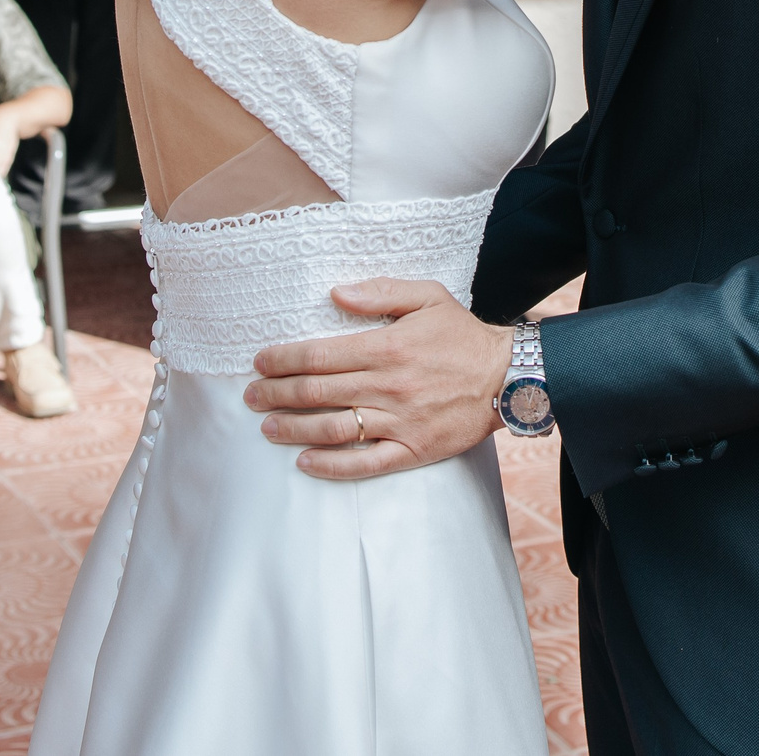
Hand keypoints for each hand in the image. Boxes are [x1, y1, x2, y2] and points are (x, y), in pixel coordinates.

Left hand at [245, 280, 513, 479]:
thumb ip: (380, 292)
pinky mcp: (412, 450)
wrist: (507, 377)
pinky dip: (332, 466)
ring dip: (294, 429)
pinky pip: (366, 463)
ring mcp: (399, 422)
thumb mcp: (427, 296)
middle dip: (277, 394)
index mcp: (387, 347)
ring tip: (266, 428)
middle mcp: (388, 386)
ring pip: (334, 429)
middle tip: (250, 395)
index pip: (321, 355)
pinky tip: (305, 462)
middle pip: (319, 393)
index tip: (260, 362)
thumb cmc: (462, 335)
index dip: (285, 360)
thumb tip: (335, 295)